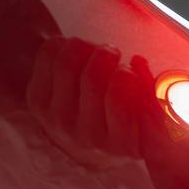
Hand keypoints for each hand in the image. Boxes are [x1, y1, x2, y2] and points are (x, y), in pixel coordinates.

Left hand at [26, 35, 151, 166]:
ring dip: (85, 46)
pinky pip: (49, 53)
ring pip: (68, 61)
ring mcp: (58, 121)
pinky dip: (64, 44)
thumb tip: (138, 63)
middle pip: (92, 76)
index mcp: (122, 144)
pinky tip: (76, 55)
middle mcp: (87, 137)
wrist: (86, 136)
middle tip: (111, 54)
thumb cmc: (123, 117)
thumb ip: (151, 92)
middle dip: (106, 54)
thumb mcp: (148, 114)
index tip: (129, 69)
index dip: (126, 75)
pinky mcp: (37, 103)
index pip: (120, 102)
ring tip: (94, 53)